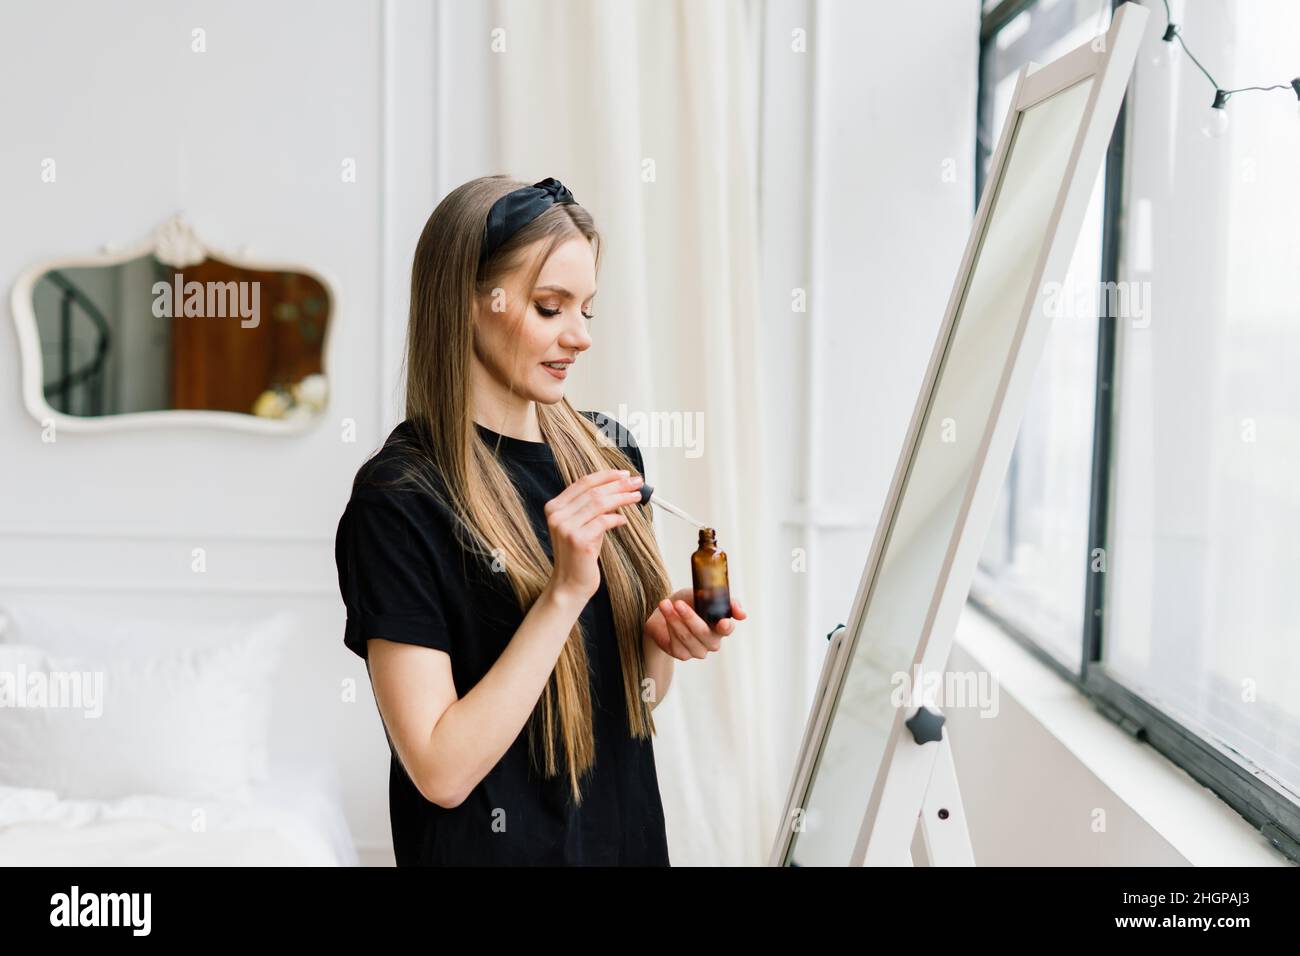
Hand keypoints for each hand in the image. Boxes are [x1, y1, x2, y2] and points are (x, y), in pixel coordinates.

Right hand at [545, 469, 644, 603]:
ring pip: (599, 503)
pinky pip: (603, 522)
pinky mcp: (577, 540)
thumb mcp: (584, 525)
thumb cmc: (579, 555)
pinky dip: (617, 519)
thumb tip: (619, 489)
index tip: (624, 474)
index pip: (583, 482)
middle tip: (637, 482)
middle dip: (618, 485)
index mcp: (554, 507)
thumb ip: (594, 507)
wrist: (570, 584)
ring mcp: (565, 527)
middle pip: (593, 491)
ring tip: (636, 497)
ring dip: (622, 497)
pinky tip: (624, 520)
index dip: (606, 476)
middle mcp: (557, 515)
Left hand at [644, 587, 746, 660]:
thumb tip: (743, 615)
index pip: (728, 629)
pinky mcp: (682, 654)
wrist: (666, 611)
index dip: (726, 627)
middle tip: (678, 603)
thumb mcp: (702, 594)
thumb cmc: (688, 602)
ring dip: (674, 619)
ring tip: (665, 604)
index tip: (722, 622)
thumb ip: (721, 599)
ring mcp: (698, 651)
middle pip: (704, 633)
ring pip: (687, 637)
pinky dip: (669, 626)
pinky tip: (665, 613)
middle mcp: (712, 642)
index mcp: (721, 626)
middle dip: (690, 617)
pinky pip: (676, 643)